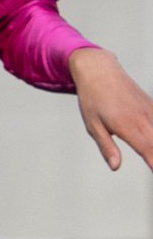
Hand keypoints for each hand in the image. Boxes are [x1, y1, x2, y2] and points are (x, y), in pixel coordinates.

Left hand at [71, 46, 152, 171]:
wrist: (100, 71)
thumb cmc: (92, 100)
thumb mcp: (93, 125)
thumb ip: (106, 147)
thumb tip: (115, 167)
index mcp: (126, 125)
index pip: (147, 149)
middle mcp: (142, 118)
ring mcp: (150, 110)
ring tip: (152, 159)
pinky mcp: (152, 105)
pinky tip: (152, 140)